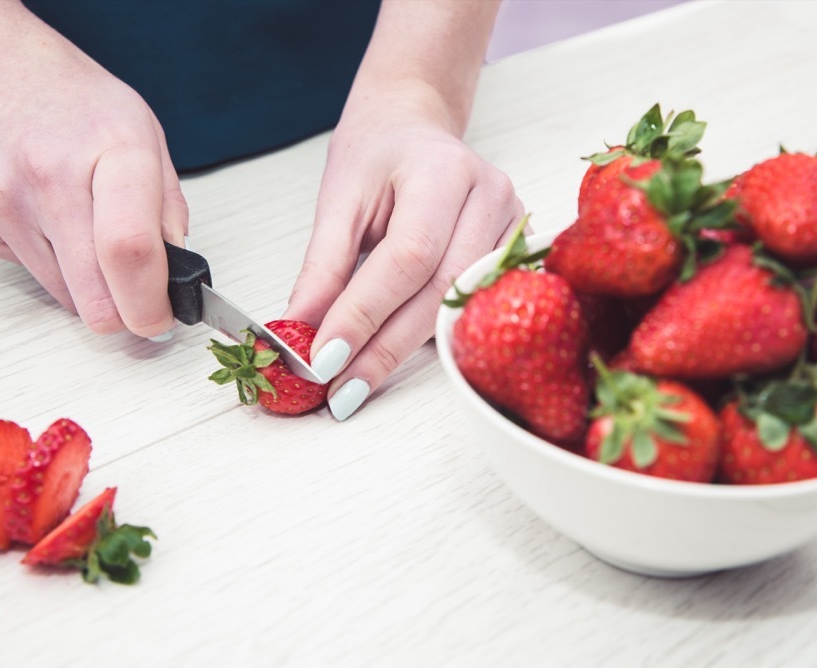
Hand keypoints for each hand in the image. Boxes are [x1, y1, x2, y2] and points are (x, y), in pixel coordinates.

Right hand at [0, 4, 187, 337]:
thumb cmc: (62, 91)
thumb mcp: (141, 129)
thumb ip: (167, 206)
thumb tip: (178, 274)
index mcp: (110, 150)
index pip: (131, 252)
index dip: (153, 305)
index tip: (163, 316)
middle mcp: (49, 179)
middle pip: (95, 299)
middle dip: (126, 313)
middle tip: (138, 295)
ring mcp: (2, 205)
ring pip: (65, 298)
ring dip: (87, 284)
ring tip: (84, 227)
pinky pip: (29, 275)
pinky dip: (49, 261)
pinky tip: (44, 214)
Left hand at [284, 94, 523, 419]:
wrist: (413, 129)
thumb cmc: (378, 156)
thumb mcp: (338, 200)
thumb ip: (322, 267)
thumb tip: (300, 330)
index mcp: (442, 171)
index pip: (407, 257)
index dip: (366, 313)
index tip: (323, 359)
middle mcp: (490, 196)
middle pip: (439, 292)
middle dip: (383, 348)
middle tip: (339, 390)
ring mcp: (513, 225)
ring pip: (458, 308)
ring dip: (405, 352)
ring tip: (356, 382)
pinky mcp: (516, 252)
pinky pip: (472, 307)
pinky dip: (429, 337)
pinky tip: (392, 357)